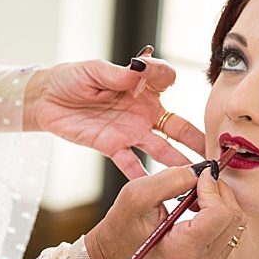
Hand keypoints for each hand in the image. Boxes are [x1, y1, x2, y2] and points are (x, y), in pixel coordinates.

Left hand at [23, 54, 203, 178]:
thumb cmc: (70, 78)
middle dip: (195, 138)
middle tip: (213, 151)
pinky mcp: (112, 146)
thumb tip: (137, 69)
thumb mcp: (92, 70)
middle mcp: (142, 110)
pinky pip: (130, 164)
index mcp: (140, 85)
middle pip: (176, 125)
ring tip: (194, 177)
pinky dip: (141, 177)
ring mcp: (129, 130)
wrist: (45, 100)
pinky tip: (155, 190)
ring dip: (177, 162)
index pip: (165, 79)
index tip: (158, 77)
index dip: (164, 76)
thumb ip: (117, 73)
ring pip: (160, 148)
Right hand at [85, 165, 245, 258]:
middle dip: (217, 192)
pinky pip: (231, 228)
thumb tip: (203, 172)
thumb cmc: (123, 223)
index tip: (197, 176)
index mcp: (183, 251)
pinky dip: (218, 211)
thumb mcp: (137, 194)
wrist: (118, 250)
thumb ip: (171, 179)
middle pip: (233, 217)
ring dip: (218, 201)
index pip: (219, 214)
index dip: (212, 188)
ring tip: (193, 197)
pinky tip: (197, 209)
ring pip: (236, 221)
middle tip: (196, 181)